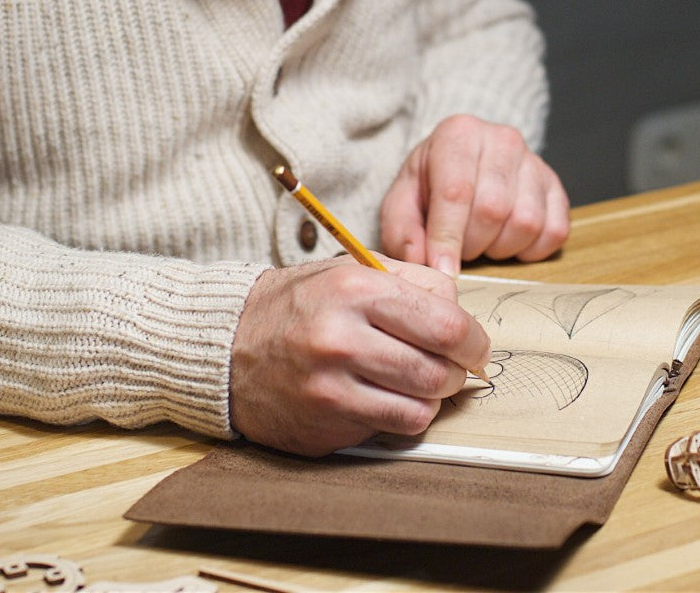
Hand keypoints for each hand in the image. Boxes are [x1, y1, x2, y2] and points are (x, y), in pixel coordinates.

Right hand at [229, 256, 490, 455]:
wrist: (225, 346)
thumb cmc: (296, 305)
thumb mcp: (349, 270)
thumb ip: (411, 282)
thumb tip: (460, 311)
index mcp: (354, 290)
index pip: (445, 324)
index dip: (473, 340)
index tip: (475, 346)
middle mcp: (341, 339)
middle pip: (438, 371)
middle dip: (457, 372)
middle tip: (453, 367)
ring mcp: (329, 388)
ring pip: (420, 407)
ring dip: (432, 397)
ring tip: (420, 382)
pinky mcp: (323, 425)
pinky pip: (391, 430)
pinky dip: (403, 417)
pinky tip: (391, 400)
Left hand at [378, 114, 569, 277]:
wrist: (461, 164)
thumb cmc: (428, 186)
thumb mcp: (401, 202)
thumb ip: (403, 232)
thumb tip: (421, 263)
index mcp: (458, 134)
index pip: (456, 191)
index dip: (448, 238)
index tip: (444, 271)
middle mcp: (501, 139)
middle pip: (493, 209)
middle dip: (472, 244)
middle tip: (459, 248)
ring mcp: (534, 161)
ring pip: (526, 222)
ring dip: (500, 247)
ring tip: (482, 240)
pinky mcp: (555, 185)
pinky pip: (554, 231)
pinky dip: (530, 250)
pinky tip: (507, 241)